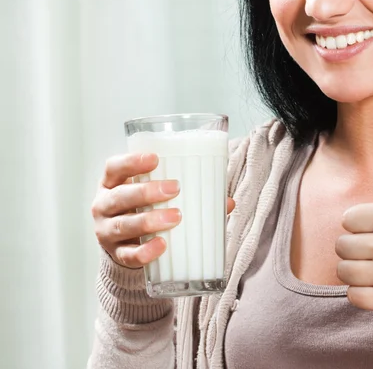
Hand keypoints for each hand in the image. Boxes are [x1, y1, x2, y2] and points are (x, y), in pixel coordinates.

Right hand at [91, 153, 235, 268]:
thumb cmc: (144, 207)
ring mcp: (106, 231)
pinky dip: (145, 251)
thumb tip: (228, 202)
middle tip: (174, 188)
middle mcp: (104, 205)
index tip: (155, 158)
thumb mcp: (155, 195)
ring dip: (149, 220)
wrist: (125, 242)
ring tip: (176, 217)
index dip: (131, 162)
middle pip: (120, 196)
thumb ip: (189, 192)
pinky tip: (162, 245)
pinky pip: (128, 254)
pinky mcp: (116, 254)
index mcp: (113, 183)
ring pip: (123, 224)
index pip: (114, 167)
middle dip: (146, 191)